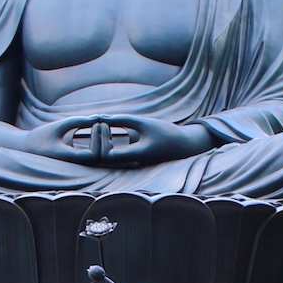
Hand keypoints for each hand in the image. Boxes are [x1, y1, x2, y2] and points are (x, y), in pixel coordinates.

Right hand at [19, 116, 103, 163]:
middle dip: (104, 140)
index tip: (97, 123)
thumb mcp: (59, 126)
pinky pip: (93, 154)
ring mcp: (76, 162)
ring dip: (103, 141)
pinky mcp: (77, 159)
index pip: (93, 154)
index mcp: (69, 158)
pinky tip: (98, 128)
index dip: (98, 139)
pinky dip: (98, 142)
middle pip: (99, 158)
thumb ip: (77, 121)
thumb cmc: (41, 136)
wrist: (28, 147)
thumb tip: (96, 117)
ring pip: (98, 157)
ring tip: (102, 124)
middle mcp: (75, 163)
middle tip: (104, 123)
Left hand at [98, 116, 213, 166]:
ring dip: (102, 142)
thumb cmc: (167, 132)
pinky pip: (114, 156)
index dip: (101, 139)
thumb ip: (122, 120)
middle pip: (104, 159)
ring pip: (107, 158)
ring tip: (104, 124)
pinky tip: (109, 129)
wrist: (184, 146)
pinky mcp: (131, 162)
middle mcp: (132, 165)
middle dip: (98, 140)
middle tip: (99, 121)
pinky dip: (108, 143)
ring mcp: (131, 165)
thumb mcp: (145, 123)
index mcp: (136, 156)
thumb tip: (101, 116)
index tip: (103, 122)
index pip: (107, 155)